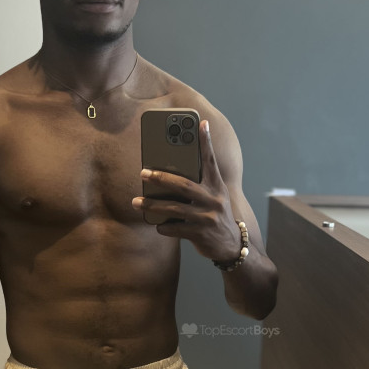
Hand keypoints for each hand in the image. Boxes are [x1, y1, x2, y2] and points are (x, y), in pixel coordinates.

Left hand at [131, 120, 241, 261]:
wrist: (231, 246)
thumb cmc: (215, 216)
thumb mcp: (214, 197)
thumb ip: (199, 185)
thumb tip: (169, 174)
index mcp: (217, 187)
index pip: (210, 161)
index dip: (206, 142)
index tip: (201, 122)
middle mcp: (214, 200)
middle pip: (184, 186)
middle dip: (162, 178)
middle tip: (143, 173)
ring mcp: (208, 218)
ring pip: (175, 209)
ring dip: (153, 205)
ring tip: (136, 202)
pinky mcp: (201, 234)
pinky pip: (176, 229)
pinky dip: (164, 226)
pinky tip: (156, 224)